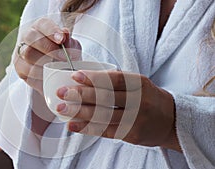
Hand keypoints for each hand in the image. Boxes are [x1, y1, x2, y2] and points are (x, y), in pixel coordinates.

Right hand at [14, 18, 80, 94]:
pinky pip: (27, 70)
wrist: (58, 71)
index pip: (43, 24)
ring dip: (45, 61)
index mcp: (40, 26)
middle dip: (48, 47)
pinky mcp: (19, 67)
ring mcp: (21, 51)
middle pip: (31, 37)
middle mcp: (27, 36)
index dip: (52, 31)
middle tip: (64, 57)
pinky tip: (50, 74)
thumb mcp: (70, 47)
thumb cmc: (64, 54)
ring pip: (27, 54)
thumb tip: (65, 32)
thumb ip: (68, 40)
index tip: (62, 39)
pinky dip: (40, 73)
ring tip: (59, 67)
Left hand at [56, 70, 177, 147]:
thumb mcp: (138, 84)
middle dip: (81, 95)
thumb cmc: (148, 98)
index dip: (93, 78)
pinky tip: (73, 125)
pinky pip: (105, 131)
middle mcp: (138, 101)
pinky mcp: (131, 135)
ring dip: (80, 112)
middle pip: (106, 98)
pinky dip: (87, 128)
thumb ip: (115, 82)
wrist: (171, 121)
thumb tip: (84, 80)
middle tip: (62, 93)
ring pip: (103, 115)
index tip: (74, 76)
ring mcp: (135, 120)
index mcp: (138, 84)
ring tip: (62, 109)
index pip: (113, 79)